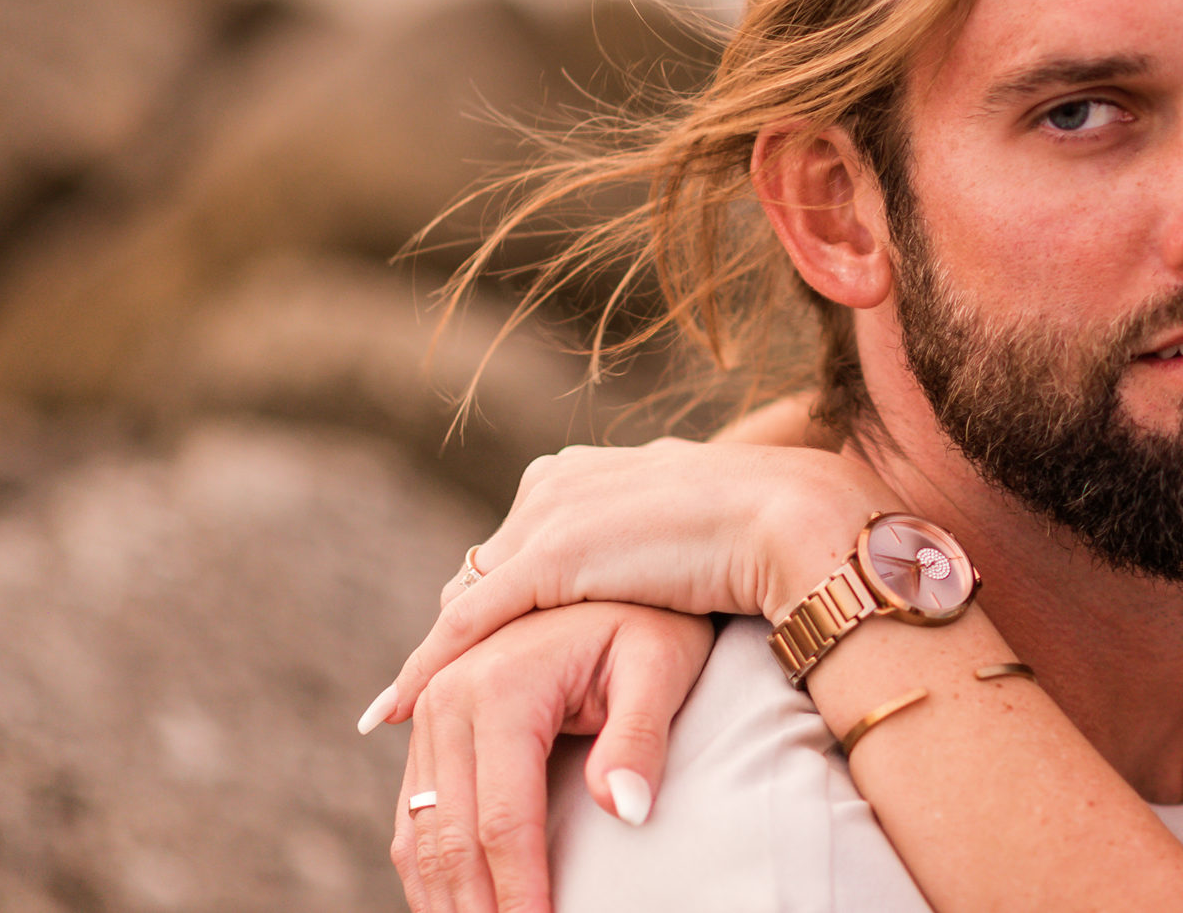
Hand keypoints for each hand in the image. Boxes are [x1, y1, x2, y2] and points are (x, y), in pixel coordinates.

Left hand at [365, 437, 893, 732]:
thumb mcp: (689, 532)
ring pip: (469, 599)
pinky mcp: (549, 559)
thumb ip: (651, 546)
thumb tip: (656, 569)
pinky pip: (468, 624)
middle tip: (439, 693)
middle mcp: (556, 481)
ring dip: (441, 659)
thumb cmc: (764, 529)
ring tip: (407, 713)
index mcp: (590, 468)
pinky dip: (426, 669)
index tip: (479, 642)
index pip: (518, 543)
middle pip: (483, 570)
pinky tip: (394, 711)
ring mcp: (549, 517)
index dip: (499, 598)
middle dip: (464, 631)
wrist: (788, 517)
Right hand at [391, 602, 713, 912]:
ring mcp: (430, 710)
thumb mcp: (661, 666)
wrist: (616, 572)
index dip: (521, 891)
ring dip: (446, 900)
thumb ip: (641, 738)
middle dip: (478, 908)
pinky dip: (429, 872)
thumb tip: (626, 810)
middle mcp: (448, 695)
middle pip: (450, 836)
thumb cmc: (651, 623)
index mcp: (500, 683)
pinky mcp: (429, 727)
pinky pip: (412, 818)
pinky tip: (457, 908)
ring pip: (420, 835)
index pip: (503, 819)